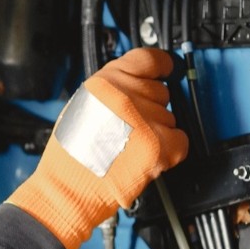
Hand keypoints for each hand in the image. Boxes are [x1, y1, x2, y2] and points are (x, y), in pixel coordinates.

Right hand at [6, 48, 189, 248]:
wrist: (68, 189)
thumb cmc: (70, 155)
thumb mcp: (83, 105)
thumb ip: (112, 90)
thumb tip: (137, 83)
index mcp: (104, 83)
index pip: (148, 59)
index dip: (162, 65)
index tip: (167, 69)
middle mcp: (124, 97)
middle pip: (161, 91)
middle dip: (150, 108)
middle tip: (130, 126)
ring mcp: (143, 121)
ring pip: (170, 117)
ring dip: (157, 130)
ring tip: (131, 145)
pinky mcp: (158, 147)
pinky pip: (180, 139)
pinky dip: (170, 149)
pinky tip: (146, 154)